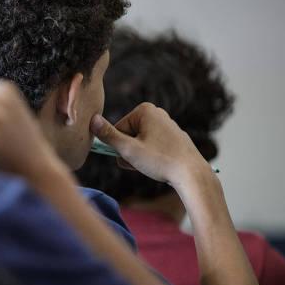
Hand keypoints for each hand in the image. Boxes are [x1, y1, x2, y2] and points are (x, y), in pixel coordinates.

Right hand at [90, 103, 208, 187]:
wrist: (192, 173)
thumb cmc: (160, 160)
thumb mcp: (129, 149)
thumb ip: (108, 135)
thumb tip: (92, 119)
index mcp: (145, 110)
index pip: (117, 129)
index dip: (120, 147)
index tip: (130, 156)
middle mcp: (156, 112)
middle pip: (128, 134)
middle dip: (129, 151)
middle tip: (140, 163)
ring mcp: (166, 124)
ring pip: (140, 142)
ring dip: (138, 156)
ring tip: (151, 165)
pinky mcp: (173, 136)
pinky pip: (152, 145)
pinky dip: (151, 156)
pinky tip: (160, 165)